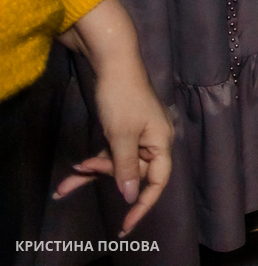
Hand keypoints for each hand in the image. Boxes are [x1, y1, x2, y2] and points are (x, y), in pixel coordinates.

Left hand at [51, 0, 172, 235]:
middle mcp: (153, 141)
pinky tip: (75, 171)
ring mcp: (138, 136)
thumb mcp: (121, 136)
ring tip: (65, 185)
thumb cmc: (122, 99)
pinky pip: (109, 155)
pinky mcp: (123, 132)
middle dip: (105, 177)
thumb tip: (132, 196)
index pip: (158, 181)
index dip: (143, 203)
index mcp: (161, 142)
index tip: (126, 223)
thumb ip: (126, 167)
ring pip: (117, 165)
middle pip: (133, 173)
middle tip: (79, 173)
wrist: (114, 64)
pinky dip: (93, 163)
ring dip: (92, 173)